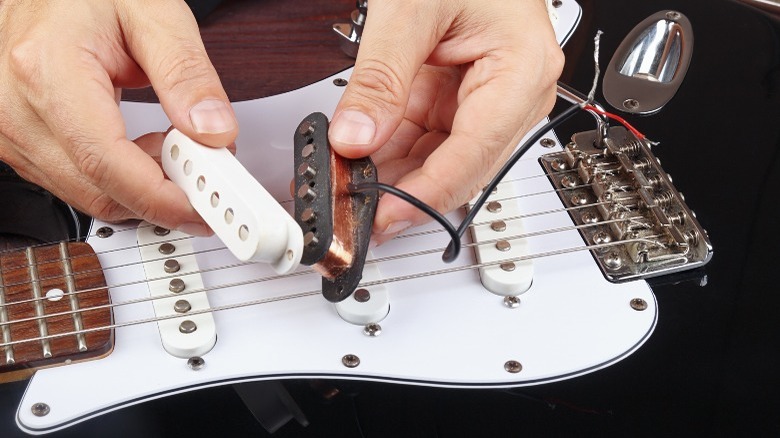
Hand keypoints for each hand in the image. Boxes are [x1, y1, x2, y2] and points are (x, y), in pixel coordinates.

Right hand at [0, 0, 237, 234]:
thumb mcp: (154, 14)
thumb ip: (187, 74)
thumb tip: (214, 131)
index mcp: (47, 68)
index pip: (105, 161)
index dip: (159, 196)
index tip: (202, 206)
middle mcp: (18, 107)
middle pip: (97, 190)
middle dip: (162, 196)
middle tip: (208, 175)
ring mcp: (12, 130)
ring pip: (87, 195)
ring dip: (143, 187)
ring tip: (175, 145)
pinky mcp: (19, 141)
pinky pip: (75, 183)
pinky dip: (120, 179)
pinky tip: (143, 148)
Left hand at [328, 0, 563, 244]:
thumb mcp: (410, 10)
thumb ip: (381, 79)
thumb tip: (355, 137)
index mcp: (522, 70)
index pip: (473, 155)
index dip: (425, 196)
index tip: (383, 218)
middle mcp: (514, 93)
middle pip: (459, 167)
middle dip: (402, 192)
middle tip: (354, 210)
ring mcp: (489, 98)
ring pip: (440, 159)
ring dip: (393, 176)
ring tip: (346, 186)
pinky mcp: (462, 97)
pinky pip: (428, 138)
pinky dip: (392, 152)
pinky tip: (360, 163)